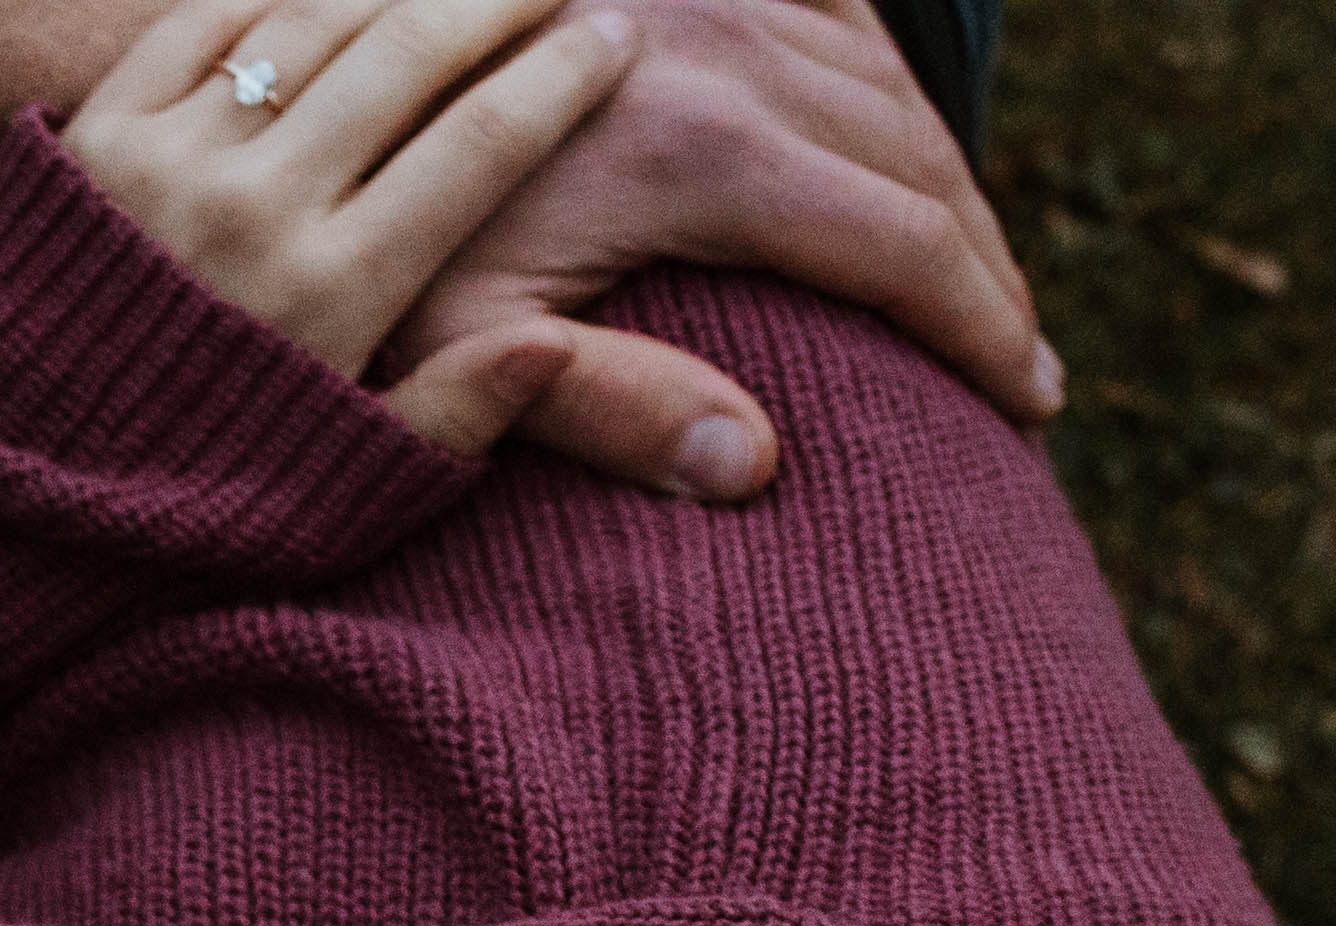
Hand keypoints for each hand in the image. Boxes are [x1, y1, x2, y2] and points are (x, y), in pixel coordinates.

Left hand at [63, 0, 647, 452]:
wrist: (12, 493)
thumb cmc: (196, 498)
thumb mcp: (338, 483)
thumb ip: (453, 414)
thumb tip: (550, 341)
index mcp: (335, 291)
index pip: (480, 147)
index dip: (558, 78)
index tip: (610, 38)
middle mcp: (257, 207)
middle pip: (407, 57)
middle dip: (494, 1)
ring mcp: (169, 158)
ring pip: (310, 24)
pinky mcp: (94, 132)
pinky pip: (201, 25)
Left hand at [384, 0, 1057, 489]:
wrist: (307, 60)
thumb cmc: (361, 233)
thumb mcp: (457, 340)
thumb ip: (602, 404)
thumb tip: (755, 470)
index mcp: (702, 143)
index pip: (902, 248)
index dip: (982, 333)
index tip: (1029, 411)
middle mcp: (728, 36)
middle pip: (917, 160)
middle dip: (985, 269)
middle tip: (1025, 366)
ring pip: (884, 76)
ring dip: (945, 177)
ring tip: (975, 279)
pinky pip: (830, 6)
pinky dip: (880, 77)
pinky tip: (898, 145)